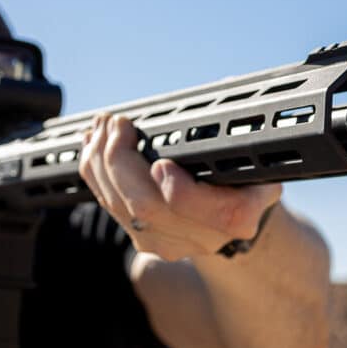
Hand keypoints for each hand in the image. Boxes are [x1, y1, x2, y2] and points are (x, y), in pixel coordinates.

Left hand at [78, 113, 280, 260]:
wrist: (237, 209)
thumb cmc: (244, 170)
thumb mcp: (253, 150)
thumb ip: (235, 137)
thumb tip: (213, 104)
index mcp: (239, 214)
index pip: (212, 214)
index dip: (180, 191)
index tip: (161, 163)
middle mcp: (205, 237)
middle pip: (148, 209)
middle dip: (121, 162)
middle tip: (116, 124)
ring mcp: (170, 243)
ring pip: (122, 208)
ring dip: (102, 162)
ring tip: (101, 128)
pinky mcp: (145, 240)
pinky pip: (112, 208)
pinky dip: (96, 174)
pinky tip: (94, 147)